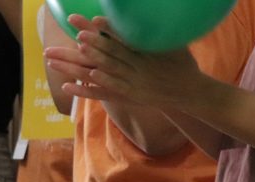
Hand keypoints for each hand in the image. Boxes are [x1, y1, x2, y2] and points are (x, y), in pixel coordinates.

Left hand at [45, 15, 199, 107]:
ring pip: (102, 71)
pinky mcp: (125, 95)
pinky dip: (86, 89)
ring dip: (83, 63)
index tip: (93, 20)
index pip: (122, 37)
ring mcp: (129, 82)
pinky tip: (69, 85)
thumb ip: (155, 31)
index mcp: (144, 51)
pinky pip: (102, 93)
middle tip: (76, 33)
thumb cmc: (180, 63)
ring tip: (66, 56)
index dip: (107, 28)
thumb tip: (147, 12)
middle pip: (108, 52)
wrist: (188, 91)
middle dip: (91, 42)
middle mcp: (135, 65)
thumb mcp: (172, 42)